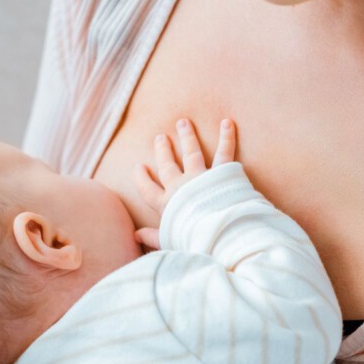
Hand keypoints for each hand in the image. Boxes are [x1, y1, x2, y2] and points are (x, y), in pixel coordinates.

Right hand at [133, 117, 235, 249]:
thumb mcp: (170, 241)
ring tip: (183, 122)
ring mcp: (200, 178)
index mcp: (166, 205)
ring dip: (187, 137)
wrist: (218, 236)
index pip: (147, 189)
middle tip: (160, 137)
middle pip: (168, 165)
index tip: (139, 167)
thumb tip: (135, 235)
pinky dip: (227, 137)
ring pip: (191, 152)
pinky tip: (227, 123)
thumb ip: (153, 237)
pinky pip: (224, 152)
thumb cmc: (194, 241)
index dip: (141, 178)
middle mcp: (180, 187)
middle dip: (163, 150)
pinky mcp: (220, 175)